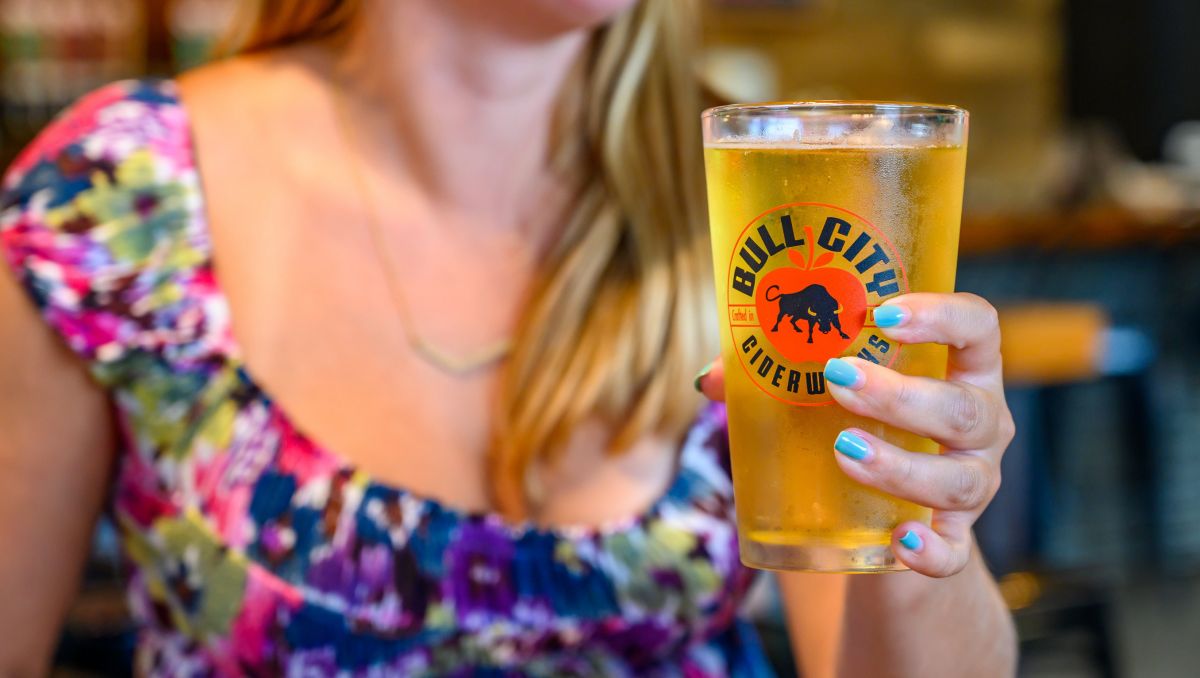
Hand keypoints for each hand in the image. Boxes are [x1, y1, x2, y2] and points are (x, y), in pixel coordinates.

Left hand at [695, 293, 1013, 577]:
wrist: (878, 524)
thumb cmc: (856, 428)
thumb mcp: (828, 396)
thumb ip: (775, 377)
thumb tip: (709, 378)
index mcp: (961, 371)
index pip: (977, 327)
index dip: (942, 315)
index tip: (882, 314)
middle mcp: (983, 425)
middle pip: (964, 408)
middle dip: (900, 394)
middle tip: (837, 379)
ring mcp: (975, 485)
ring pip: (960, 479)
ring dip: (902, 466)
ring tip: (844, 450)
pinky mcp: (954, 540)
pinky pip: (955, 552)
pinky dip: (932, 549)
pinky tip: (901, 540)